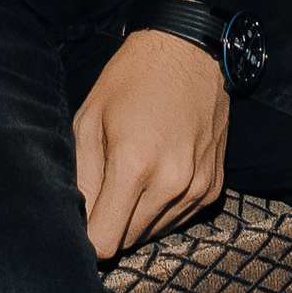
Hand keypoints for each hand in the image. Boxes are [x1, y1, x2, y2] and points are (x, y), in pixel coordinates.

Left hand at [74, 30, 230, 260]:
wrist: (188, 53)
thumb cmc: (131, 80)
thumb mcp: (89, 119)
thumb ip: (82, 176)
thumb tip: (78, 219)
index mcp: (134, 165)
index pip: (106, 240)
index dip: (88, 239)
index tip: (81, 225)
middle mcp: (171, 183)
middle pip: (129, 239)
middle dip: (110, 224)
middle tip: (102, 189)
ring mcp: (197, 188)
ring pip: (154, 232)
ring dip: (136, 216)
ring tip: (130, 174)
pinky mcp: (213, 188)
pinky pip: (179, 219)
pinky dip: (162, 207)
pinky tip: (155, 173)